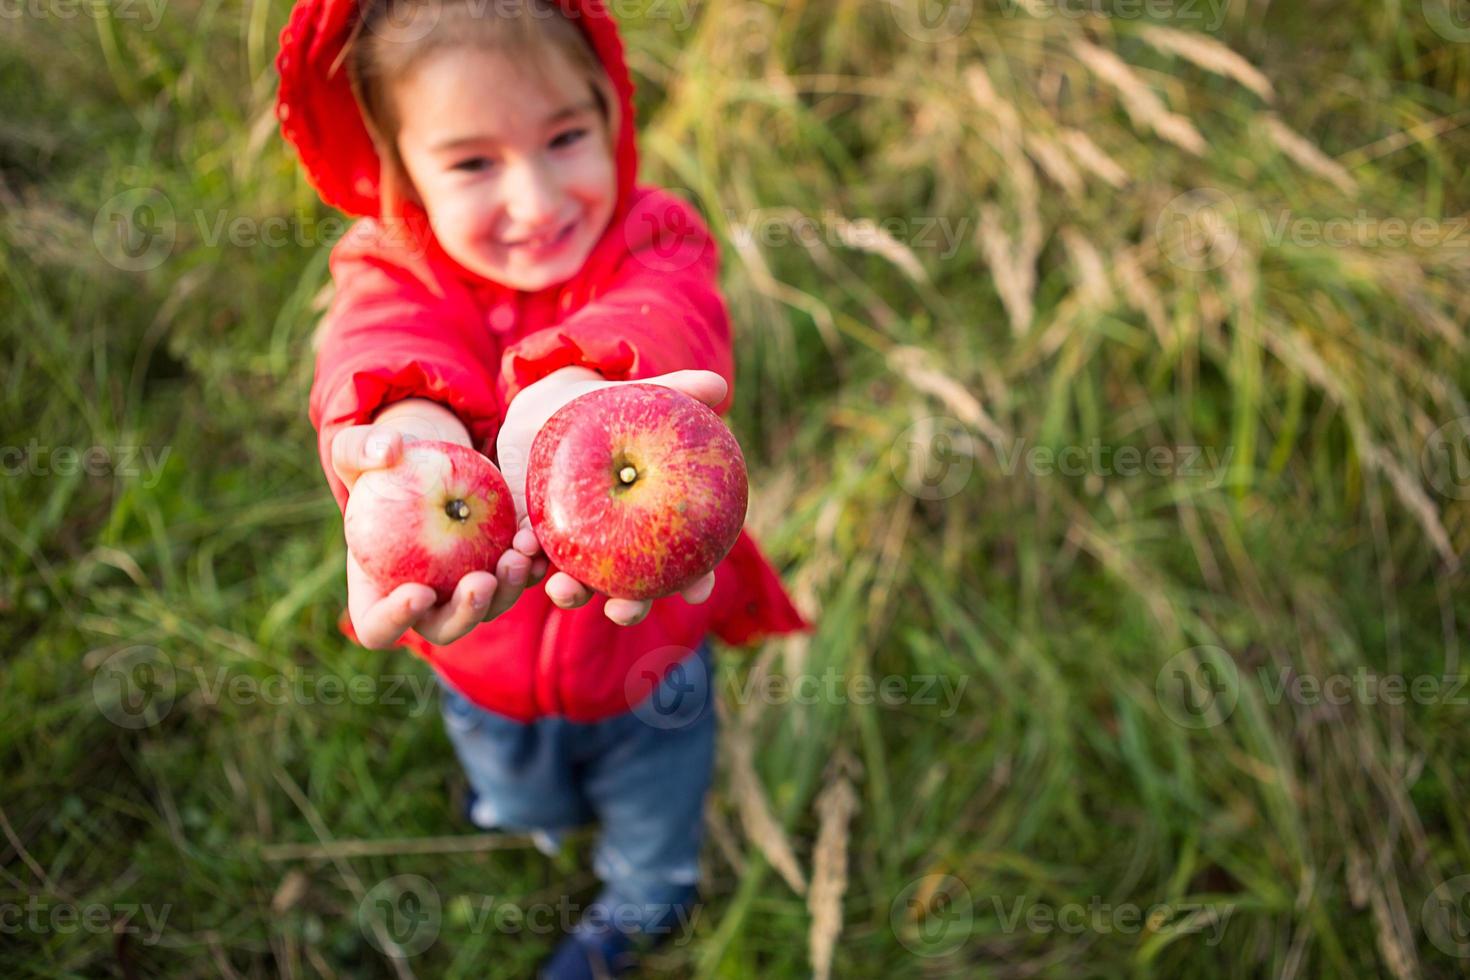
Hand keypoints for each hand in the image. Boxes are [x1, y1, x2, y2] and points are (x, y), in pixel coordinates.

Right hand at [332, 422, 548, 648]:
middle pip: (443, 628)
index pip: (379, 627)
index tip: (418, 591)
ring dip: (506, 591)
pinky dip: (528, 564)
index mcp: (376, 592)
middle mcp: (423, 603)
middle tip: (480, 581)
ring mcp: (462, 590)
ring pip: (488, 608)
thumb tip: (387, 450)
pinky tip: (534, 539)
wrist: (424, 464)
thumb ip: (359, 449)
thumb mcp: (356, 450)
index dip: (395, 621)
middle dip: (465, 613)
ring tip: (517, 555)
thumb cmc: (381, 465)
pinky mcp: (496, 568)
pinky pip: (516, 577)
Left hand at [495, 367, 727, 626]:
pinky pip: (528, 559)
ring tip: (561, 590)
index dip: (697, 582)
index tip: (699, 592)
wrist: (542, 411)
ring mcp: (574, 551)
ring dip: (570, 595)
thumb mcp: (637, 401)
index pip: (686, 565)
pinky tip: (520, 551)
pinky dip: (523, 560)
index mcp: (652, 527)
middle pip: (630, 593)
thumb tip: (718, 385)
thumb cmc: (603, 411)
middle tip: (621, 610)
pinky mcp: (532, 541)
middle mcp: (616, 550)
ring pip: (576, 586)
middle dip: (628, 609)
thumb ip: (675, 393)